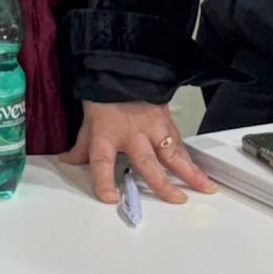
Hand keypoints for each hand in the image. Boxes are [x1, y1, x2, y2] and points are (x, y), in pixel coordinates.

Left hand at [59, 100, 212, 207]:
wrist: (122, 74)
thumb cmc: (104, 103)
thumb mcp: (87, 125)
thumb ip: (80, 148)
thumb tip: (67, 162)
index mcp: (105, 136)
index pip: (101, 162)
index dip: (104, 181)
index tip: (110, 198)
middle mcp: (130, 135)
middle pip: (146, 161)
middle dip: (161, 183)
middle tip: (175, 199)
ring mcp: (151, 129)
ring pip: (172, 153)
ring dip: (189, 172)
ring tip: (205, 188)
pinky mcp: (166, 124)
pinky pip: (179, 145)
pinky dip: (192, 161)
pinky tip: (203, 176)